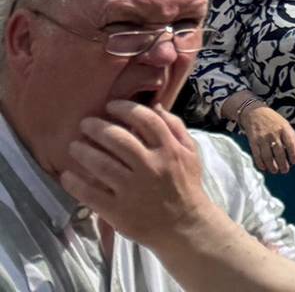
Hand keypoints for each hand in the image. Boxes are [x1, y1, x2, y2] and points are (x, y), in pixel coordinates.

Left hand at [58, 102, 217, 244]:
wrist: (184, 226)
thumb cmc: (186, 186)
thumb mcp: (190, 153)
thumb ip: (175, 128)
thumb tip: (155, 106)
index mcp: (170, 151)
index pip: (146, 120)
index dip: (125, 108)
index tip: (110, 106)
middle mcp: (151, 167)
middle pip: (118, 139)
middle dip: (96, 127)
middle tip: (85, 124)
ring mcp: (133, 189)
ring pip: (100, 164)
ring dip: (82, 151)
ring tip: (74, 146)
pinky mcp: (118, 210)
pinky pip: (90, 193)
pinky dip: (74, 183)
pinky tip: (67, 175)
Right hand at [239, 106, 294, 174]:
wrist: (254, 112)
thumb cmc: (273, 119)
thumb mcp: (286, 124)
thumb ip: (293, 136)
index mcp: (284, 129)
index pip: (291, 143)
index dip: (293, 154)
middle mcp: (273, 134)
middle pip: (279, 152)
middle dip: (283, 163)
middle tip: (285, 170)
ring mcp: (262, 138)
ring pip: (267, 155)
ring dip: (272, 165)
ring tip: (275, 171)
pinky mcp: (253, 141)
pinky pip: (257, 155)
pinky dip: (260, 163)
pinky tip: (264, 168)